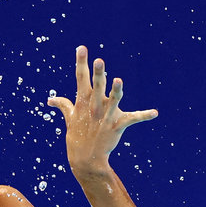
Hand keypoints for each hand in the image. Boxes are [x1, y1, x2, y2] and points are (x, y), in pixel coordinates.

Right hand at [47, 46, 157, 177]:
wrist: (85, 158)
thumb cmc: (77, 136)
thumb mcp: (70, 118)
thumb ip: (64, 105)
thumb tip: (50, 100)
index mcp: (83, 102)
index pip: (81, 78)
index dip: (81, 62)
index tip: (81, 48)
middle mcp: (94, 107)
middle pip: (96, 86)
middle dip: (97, 74)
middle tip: (99, 60)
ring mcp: (105, 117)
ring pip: (113, 100)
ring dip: (116, 91)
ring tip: (118, 81)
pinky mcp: (116, 126)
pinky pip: (132, 119)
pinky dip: (143, 116)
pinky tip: (154, 113)